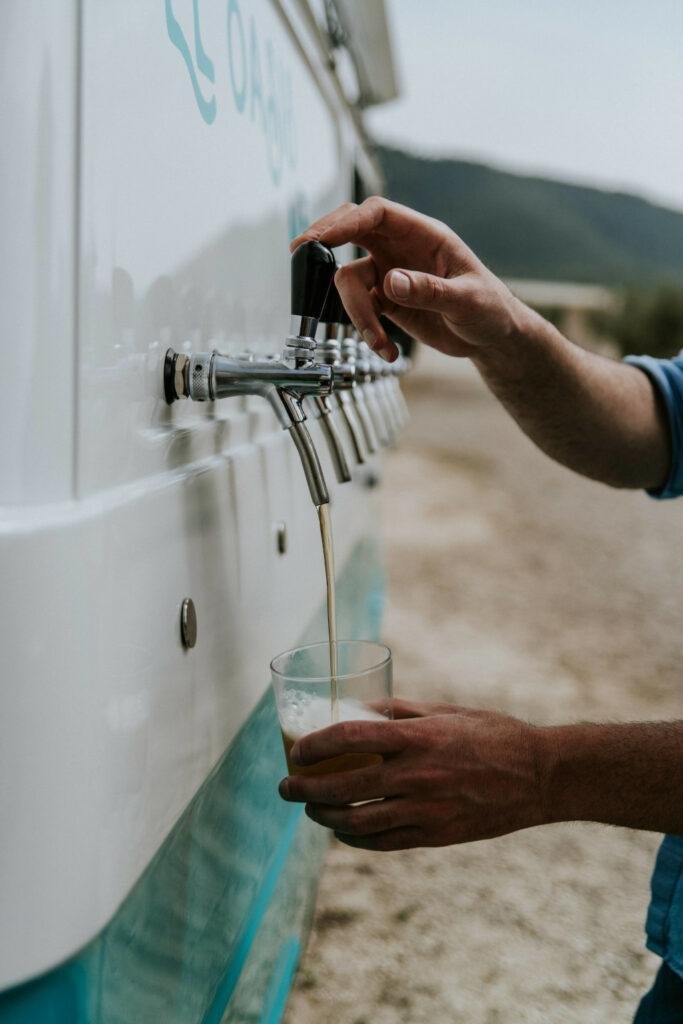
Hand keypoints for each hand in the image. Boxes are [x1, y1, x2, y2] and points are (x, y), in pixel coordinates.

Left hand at [278, 698, 545, 850]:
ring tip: (309, 809)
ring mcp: (425, 810)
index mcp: (418, 737)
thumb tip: (361, 709)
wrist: (540, 776)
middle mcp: (416, 776)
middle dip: (304, 788)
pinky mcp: (435, 835)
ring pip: (357, 823)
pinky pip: (383, 843)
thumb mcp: (447, 711)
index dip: (315, 744)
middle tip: (285, 787)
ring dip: (324, 817)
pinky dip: (355, 838)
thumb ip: (401, 711)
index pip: (349, 737)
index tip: (296, 749)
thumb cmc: (494, 734)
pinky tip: (342, 830)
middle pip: (343, 786)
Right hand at [290, 197, 529, 362]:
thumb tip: (390, 281)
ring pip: (350, 282)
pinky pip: (361, 311)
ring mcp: (388, 274)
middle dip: (324, 240)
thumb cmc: (489, 308)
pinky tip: (386, 351)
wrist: (490, 336)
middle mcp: (400, 249)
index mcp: (423, 234)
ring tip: (379, 343)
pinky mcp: (385, 302)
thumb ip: (430, 290)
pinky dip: (367, 333)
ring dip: (357, 315)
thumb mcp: (467, 300)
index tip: (323, 237)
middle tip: (300, 252)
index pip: (377, 214)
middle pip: (350, 231)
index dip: (347, 221)